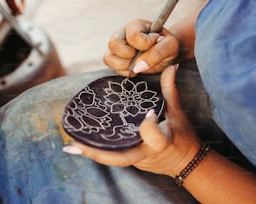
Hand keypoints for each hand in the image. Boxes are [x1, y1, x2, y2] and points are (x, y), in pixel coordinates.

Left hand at [63, 65, 201, 176]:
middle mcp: (147, 153)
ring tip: (70, 146)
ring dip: (92, 154)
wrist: (185, 162)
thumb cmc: (183, 136)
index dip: (149, 125)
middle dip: (98, 152)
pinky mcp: (134, 161)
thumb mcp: (177, 112)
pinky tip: (79, 147)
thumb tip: (170, 66)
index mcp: (163, 142)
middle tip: (74, 144)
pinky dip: (97, 153)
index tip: (151, 111)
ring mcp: (139, 160)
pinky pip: (114, 158)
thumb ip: (170, 89)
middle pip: (122, 157)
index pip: (153, 136)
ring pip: (113, 160)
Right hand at [103, 19, 179, 76]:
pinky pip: (111, 68)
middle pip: (113, 43)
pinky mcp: (115, 59)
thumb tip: (139, 66)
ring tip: (138, 65)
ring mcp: (117, 47)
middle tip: (141, 57)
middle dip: (129, 56)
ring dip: (124, 66)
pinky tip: (135, 70)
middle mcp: (123, 34)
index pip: (133, 36)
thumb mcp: (170, 46)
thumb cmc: (168, 46)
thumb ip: (157, 53)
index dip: (145, 45)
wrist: (167, 54)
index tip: (155, 44)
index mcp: (137, 26)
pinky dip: (123, 72)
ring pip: (108, 57)